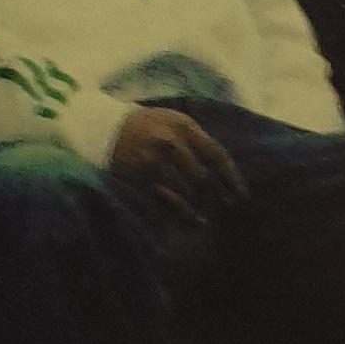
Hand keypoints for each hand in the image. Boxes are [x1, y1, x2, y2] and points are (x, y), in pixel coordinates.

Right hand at [106, 104, 243, 221]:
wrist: (102, 127)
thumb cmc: (145, 124)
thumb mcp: (172, 120)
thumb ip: (196, 139)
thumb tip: (220, 168)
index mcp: (183, 125)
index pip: (216, 153)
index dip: (232, 176)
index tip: (242, 194)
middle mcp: (171, 142)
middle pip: (204, 176)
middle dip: (218, 194)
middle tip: (227, 206)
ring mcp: (156, 162)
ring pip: (189, 191)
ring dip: (202, 206)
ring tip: (209, 216)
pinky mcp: (143, 178)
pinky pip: (171, 201)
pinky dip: (186, 215)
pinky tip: (196, 222)